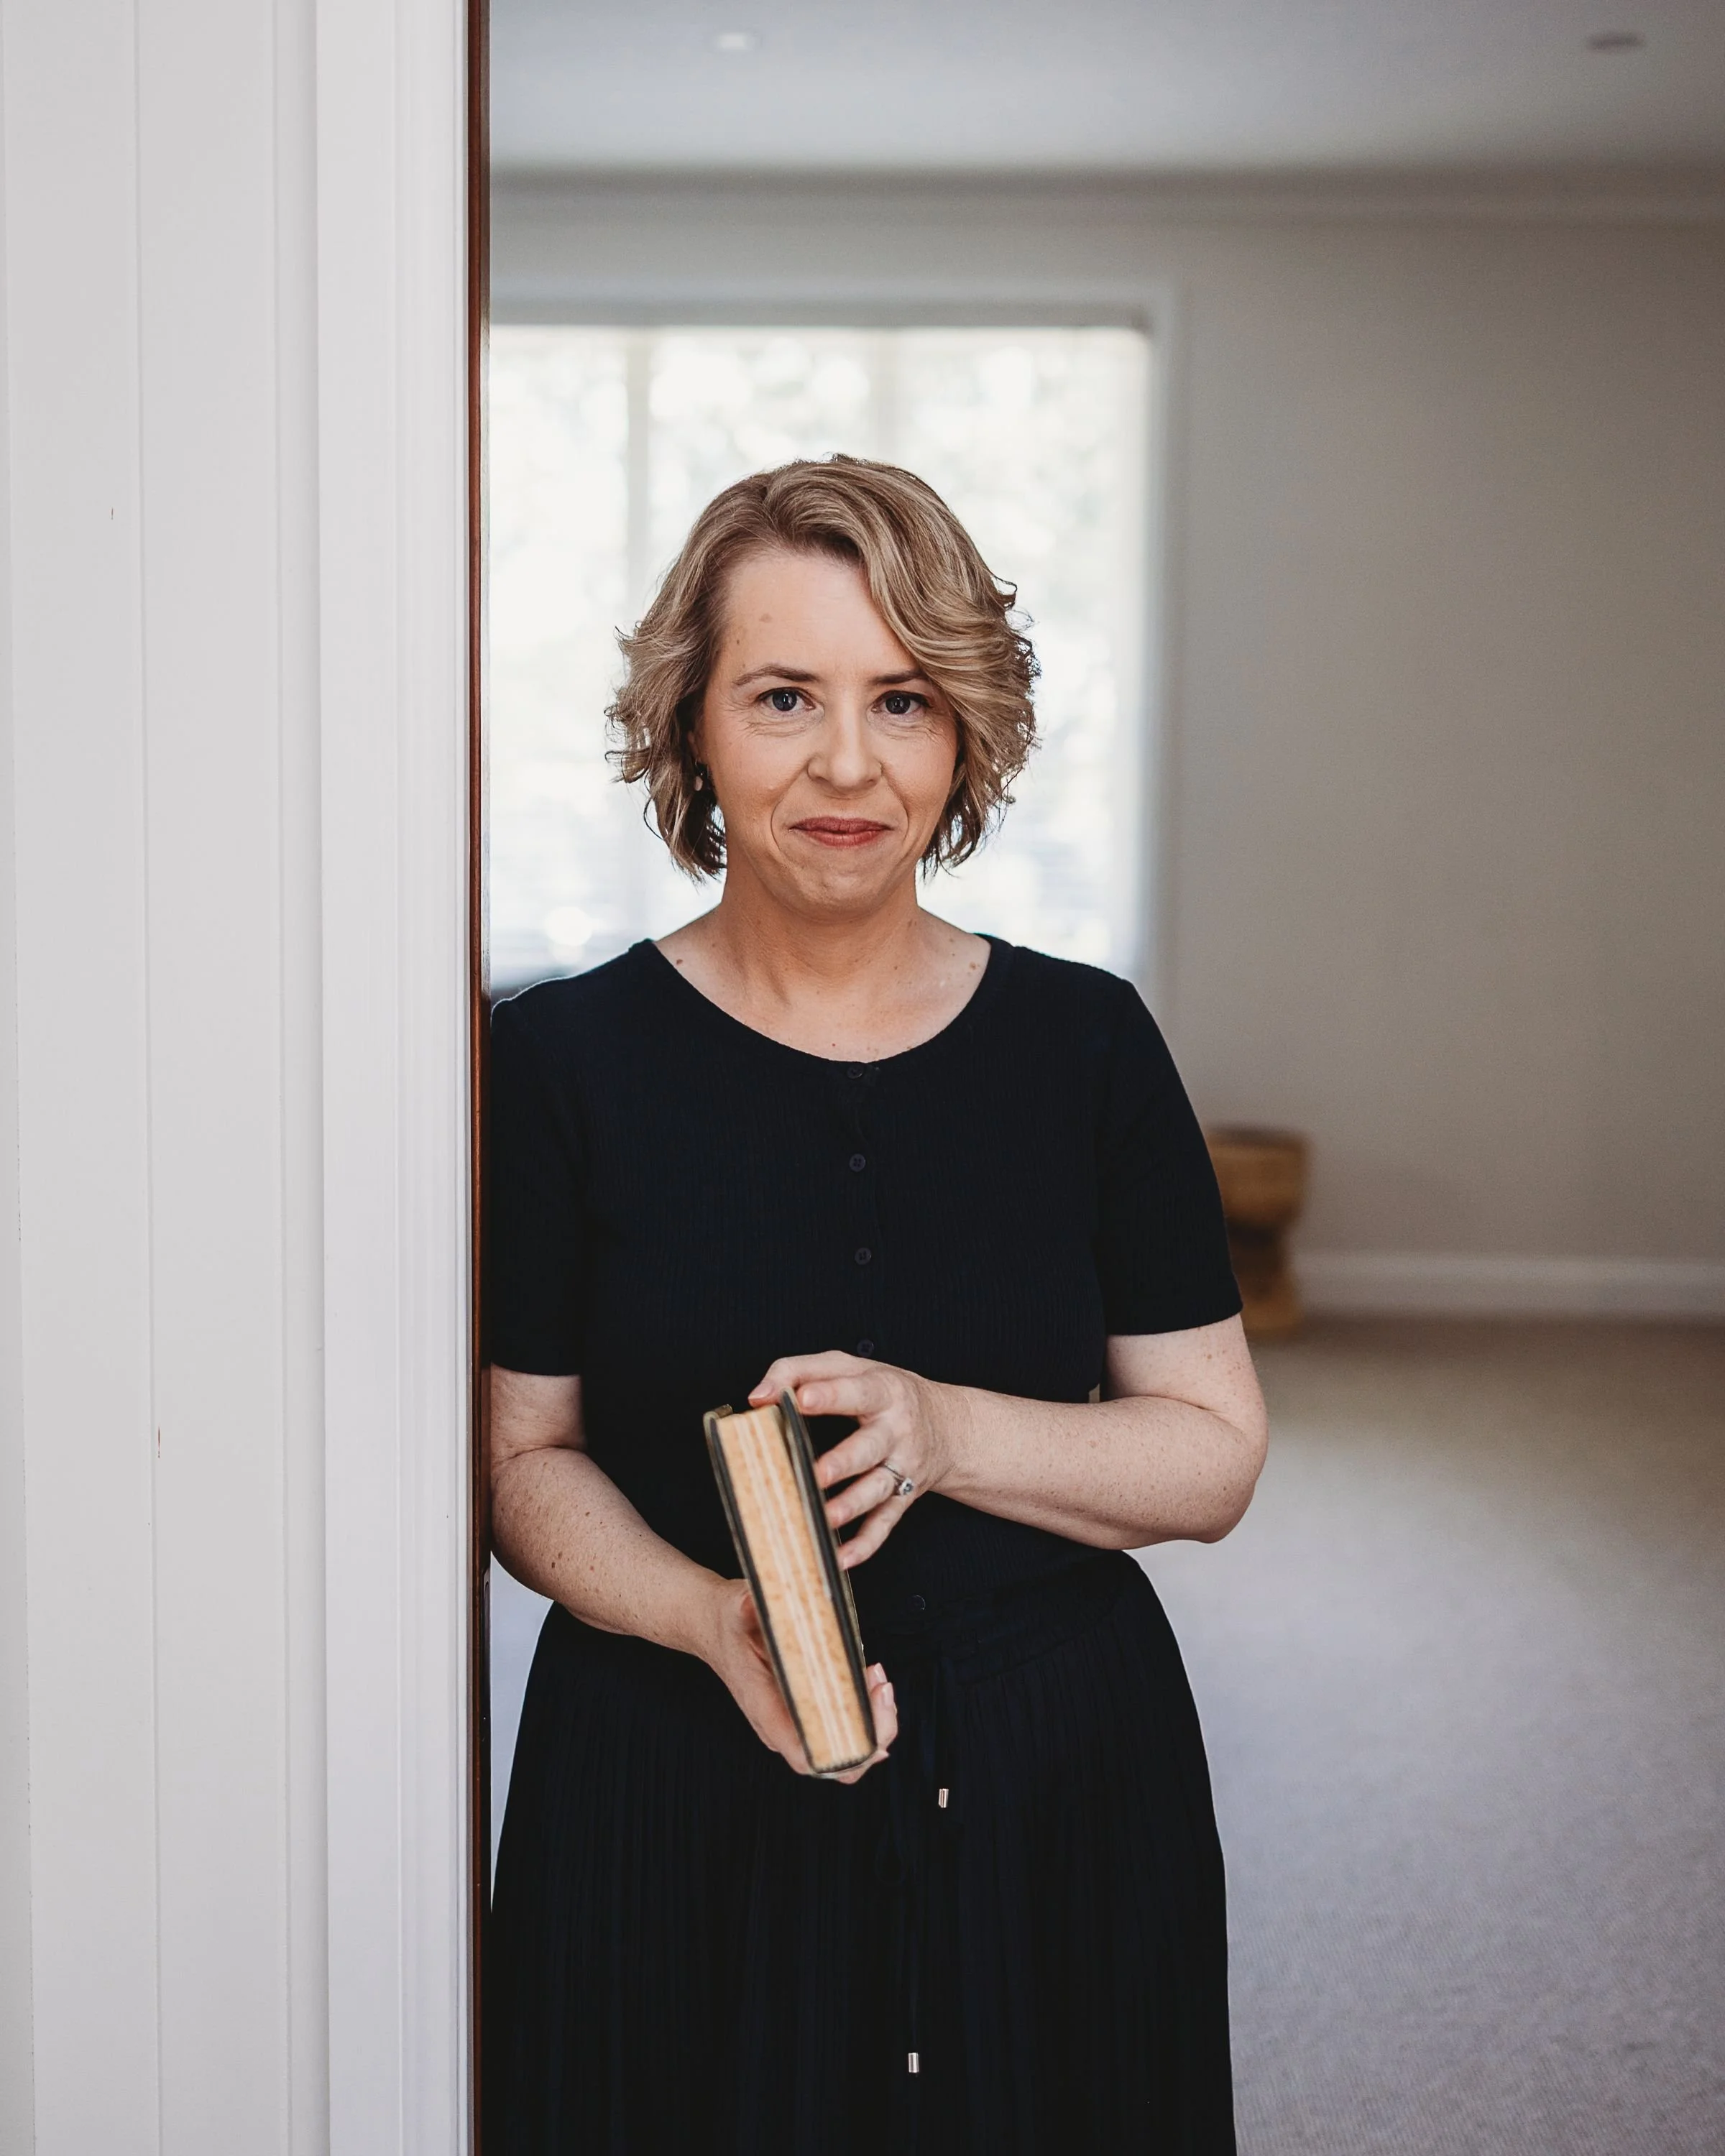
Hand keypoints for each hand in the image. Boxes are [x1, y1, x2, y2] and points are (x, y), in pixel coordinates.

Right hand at [696, 1575, 896, 1781]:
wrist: (709, 1623)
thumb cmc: (726, 1620)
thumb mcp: (740, 1604)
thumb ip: (758, 1604)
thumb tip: (781, 1595)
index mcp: (765, 1710)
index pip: (809, 1756)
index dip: (848, 1745)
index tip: (870, 1701)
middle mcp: (780, 1728)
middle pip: (838, 1764)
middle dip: (873, 1732)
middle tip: (881, 1686)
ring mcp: (791, 1724)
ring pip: (844, 1752)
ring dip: (873, 1723)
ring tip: (880, 1681)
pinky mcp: (801, 1712)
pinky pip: (840, 1732)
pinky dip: (865, 1716)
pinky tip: (875, 1690)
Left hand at [749, 1350, 963, 1567]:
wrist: (947, 1425)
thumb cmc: (884, 1392)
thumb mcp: (848, 1366)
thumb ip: (799, 1370)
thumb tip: (758, 1396)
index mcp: (883, 1392)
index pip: (856, 1391)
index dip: (828, 1395)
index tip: (799, 1399)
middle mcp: (896, 1431)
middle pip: (870, 1448)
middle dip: (843, 1462)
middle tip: (817, 1473)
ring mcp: (902, 1468)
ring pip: (877, 1490)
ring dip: (851, 1506)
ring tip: (824, 1518)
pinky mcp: (903, 1498)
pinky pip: (886, 1524)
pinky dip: (866, 1544)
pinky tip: (842, 1558)